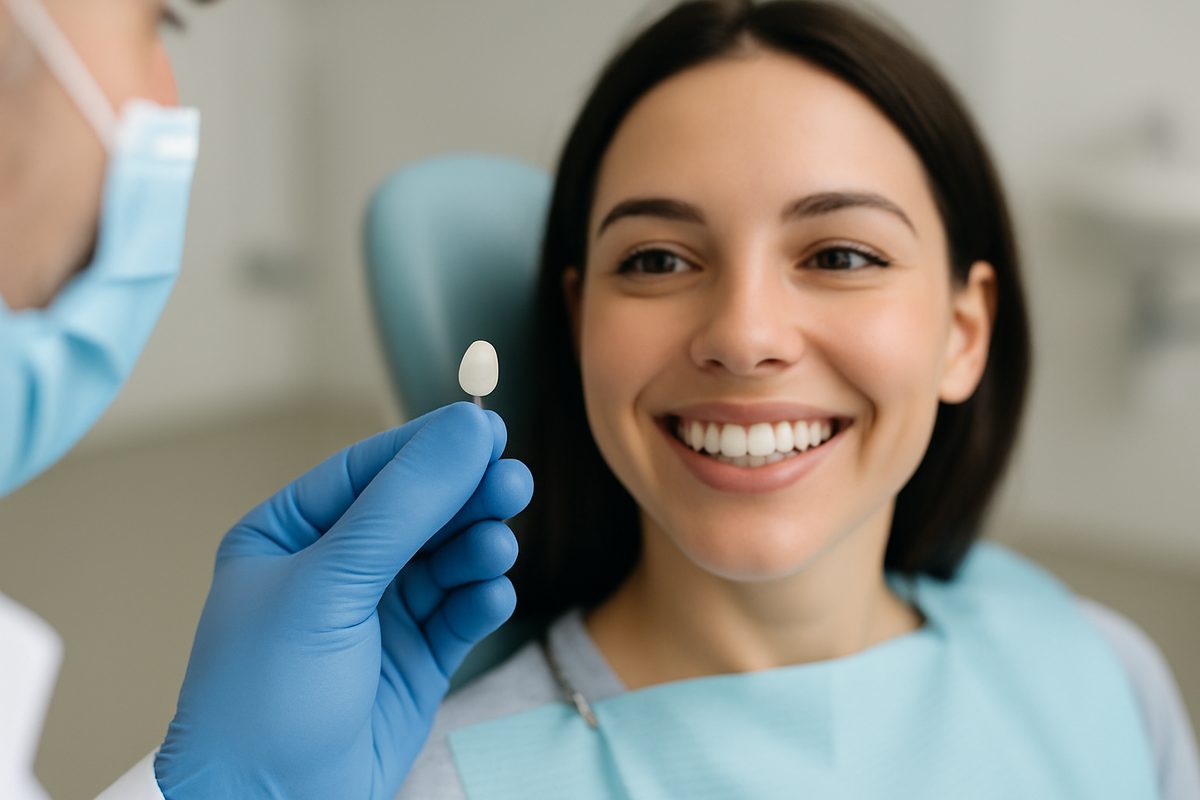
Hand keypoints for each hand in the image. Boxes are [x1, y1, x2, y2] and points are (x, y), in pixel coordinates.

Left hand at [154, 402, 532, 798]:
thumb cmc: (264, 699)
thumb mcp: (329, 586)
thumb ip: (404, 505)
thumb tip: (469, 430)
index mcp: (290, 535)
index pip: (370, 471)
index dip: (431, 447)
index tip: (489, 428)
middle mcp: (335, 568)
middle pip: (419, 511)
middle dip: (465, 498)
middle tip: (513, 483)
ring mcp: (377, 615)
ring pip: (446, 560)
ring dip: (476, 549)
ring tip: (496, 550)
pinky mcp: (414, 659)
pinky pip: (459, 612)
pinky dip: (479, 600)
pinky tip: (491, 595)